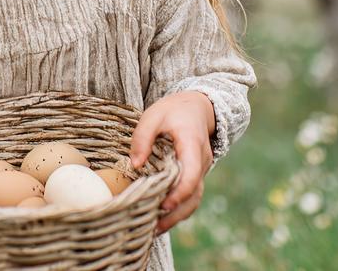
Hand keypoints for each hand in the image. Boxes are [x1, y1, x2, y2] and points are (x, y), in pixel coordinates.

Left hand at [129, 91, 215, 233]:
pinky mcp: (196, 175)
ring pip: (195, 199)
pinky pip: (191, 196)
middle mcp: (202, 160)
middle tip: (154, 227)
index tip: (164, 205)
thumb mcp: (153, 115)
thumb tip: (135, 165)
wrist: (197, 108)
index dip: (180, 192)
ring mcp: (202, 170)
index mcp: (192, 144)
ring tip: (155, 230)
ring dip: (177, 216)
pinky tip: (161, 219)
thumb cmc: (174, 111)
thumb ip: (143, 138)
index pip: (192, 173)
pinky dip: (179, 210)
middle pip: (194, 193)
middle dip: (176, 213)